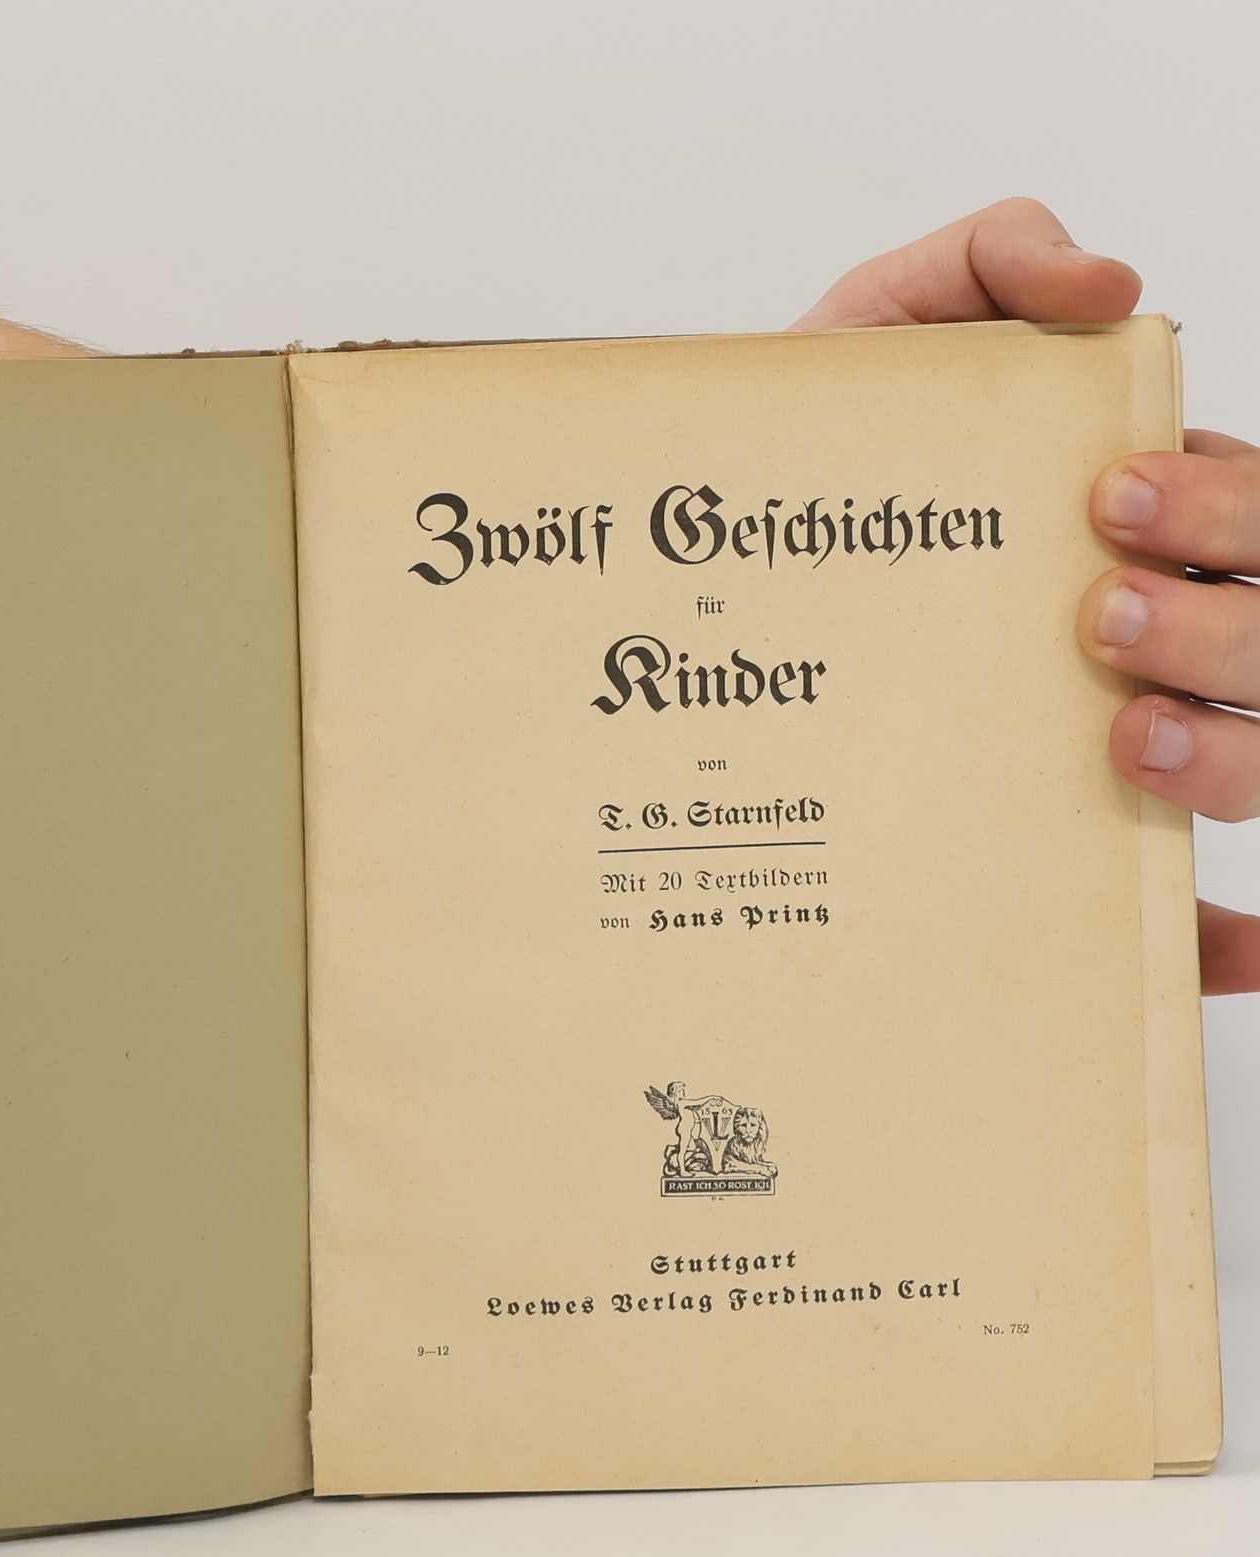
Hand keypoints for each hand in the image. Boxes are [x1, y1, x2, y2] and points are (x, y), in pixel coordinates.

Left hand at [796, 196, 1259, 992]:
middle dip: (1220, 622)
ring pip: (1256, 758)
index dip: (1221, 502)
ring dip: (1225, 757)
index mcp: (1144, 515)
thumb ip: (989, 261)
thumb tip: (1112, 289)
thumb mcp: (880, 331)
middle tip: (1094, 613)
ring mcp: (1118, 737)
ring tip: (1118, 737)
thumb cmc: (814, 461)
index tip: (1107, 498)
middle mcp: (1151, 628)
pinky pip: (1178, 911)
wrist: (699, 576)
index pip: (1250, 507)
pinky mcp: (1061, 844)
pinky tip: (1214, 948)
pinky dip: (1218, 935)